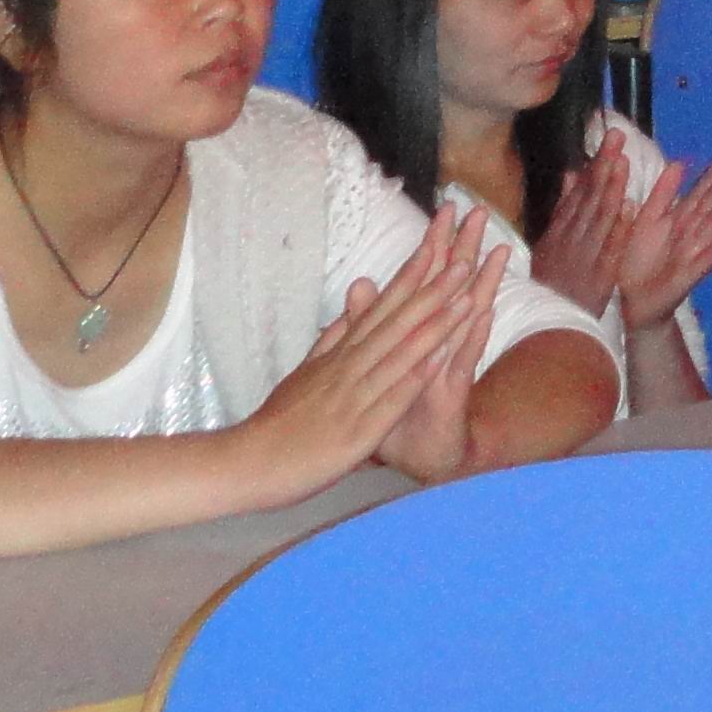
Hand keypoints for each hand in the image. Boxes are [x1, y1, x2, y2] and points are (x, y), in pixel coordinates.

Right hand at [238, 210, 489, 503]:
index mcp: (339, 356)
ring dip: (434, 327)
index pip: (380, 310)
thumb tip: (353, 304)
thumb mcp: (305, 372)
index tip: (437, 247)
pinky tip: (440, 360)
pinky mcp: (357, 431)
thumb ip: (332, 338)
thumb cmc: (278, 422)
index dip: (409, 280)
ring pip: (399, 355)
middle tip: (463, 259)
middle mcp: (348, 369)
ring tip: (465, 299)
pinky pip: (390, 401)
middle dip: (432, 292)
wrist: (246, 464)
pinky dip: (415, 379)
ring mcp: (353, 398)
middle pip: (395, 324)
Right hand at [528, 123, 641, 317]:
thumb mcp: (550, 244)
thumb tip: (570, 174)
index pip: (579, 194)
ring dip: (612, 190)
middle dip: (604, 166)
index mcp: (559, 232)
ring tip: (623, 162)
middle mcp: (571, 239)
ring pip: (600, 218)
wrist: (550, 327)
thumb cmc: (553, 282)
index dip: (595, 166)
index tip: (608, 141)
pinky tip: (631, 207)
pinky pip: (611, 248)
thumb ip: (563, 209)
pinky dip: (619, 228)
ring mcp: (586, 256)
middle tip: (617, 137)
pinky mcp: (600, 275)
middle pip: (590, 199)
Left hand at [610, 140, 711, 333]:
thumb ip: (662, 194)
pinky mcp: (692, 272)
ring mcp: (696, 249)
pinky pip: (710, 254)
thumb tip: (680, 162)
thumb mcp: (645, 221)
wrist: (630, 301)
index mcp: (680, 216)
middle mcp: (693, 229)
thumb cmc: (637, 261)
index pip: (706, 185)